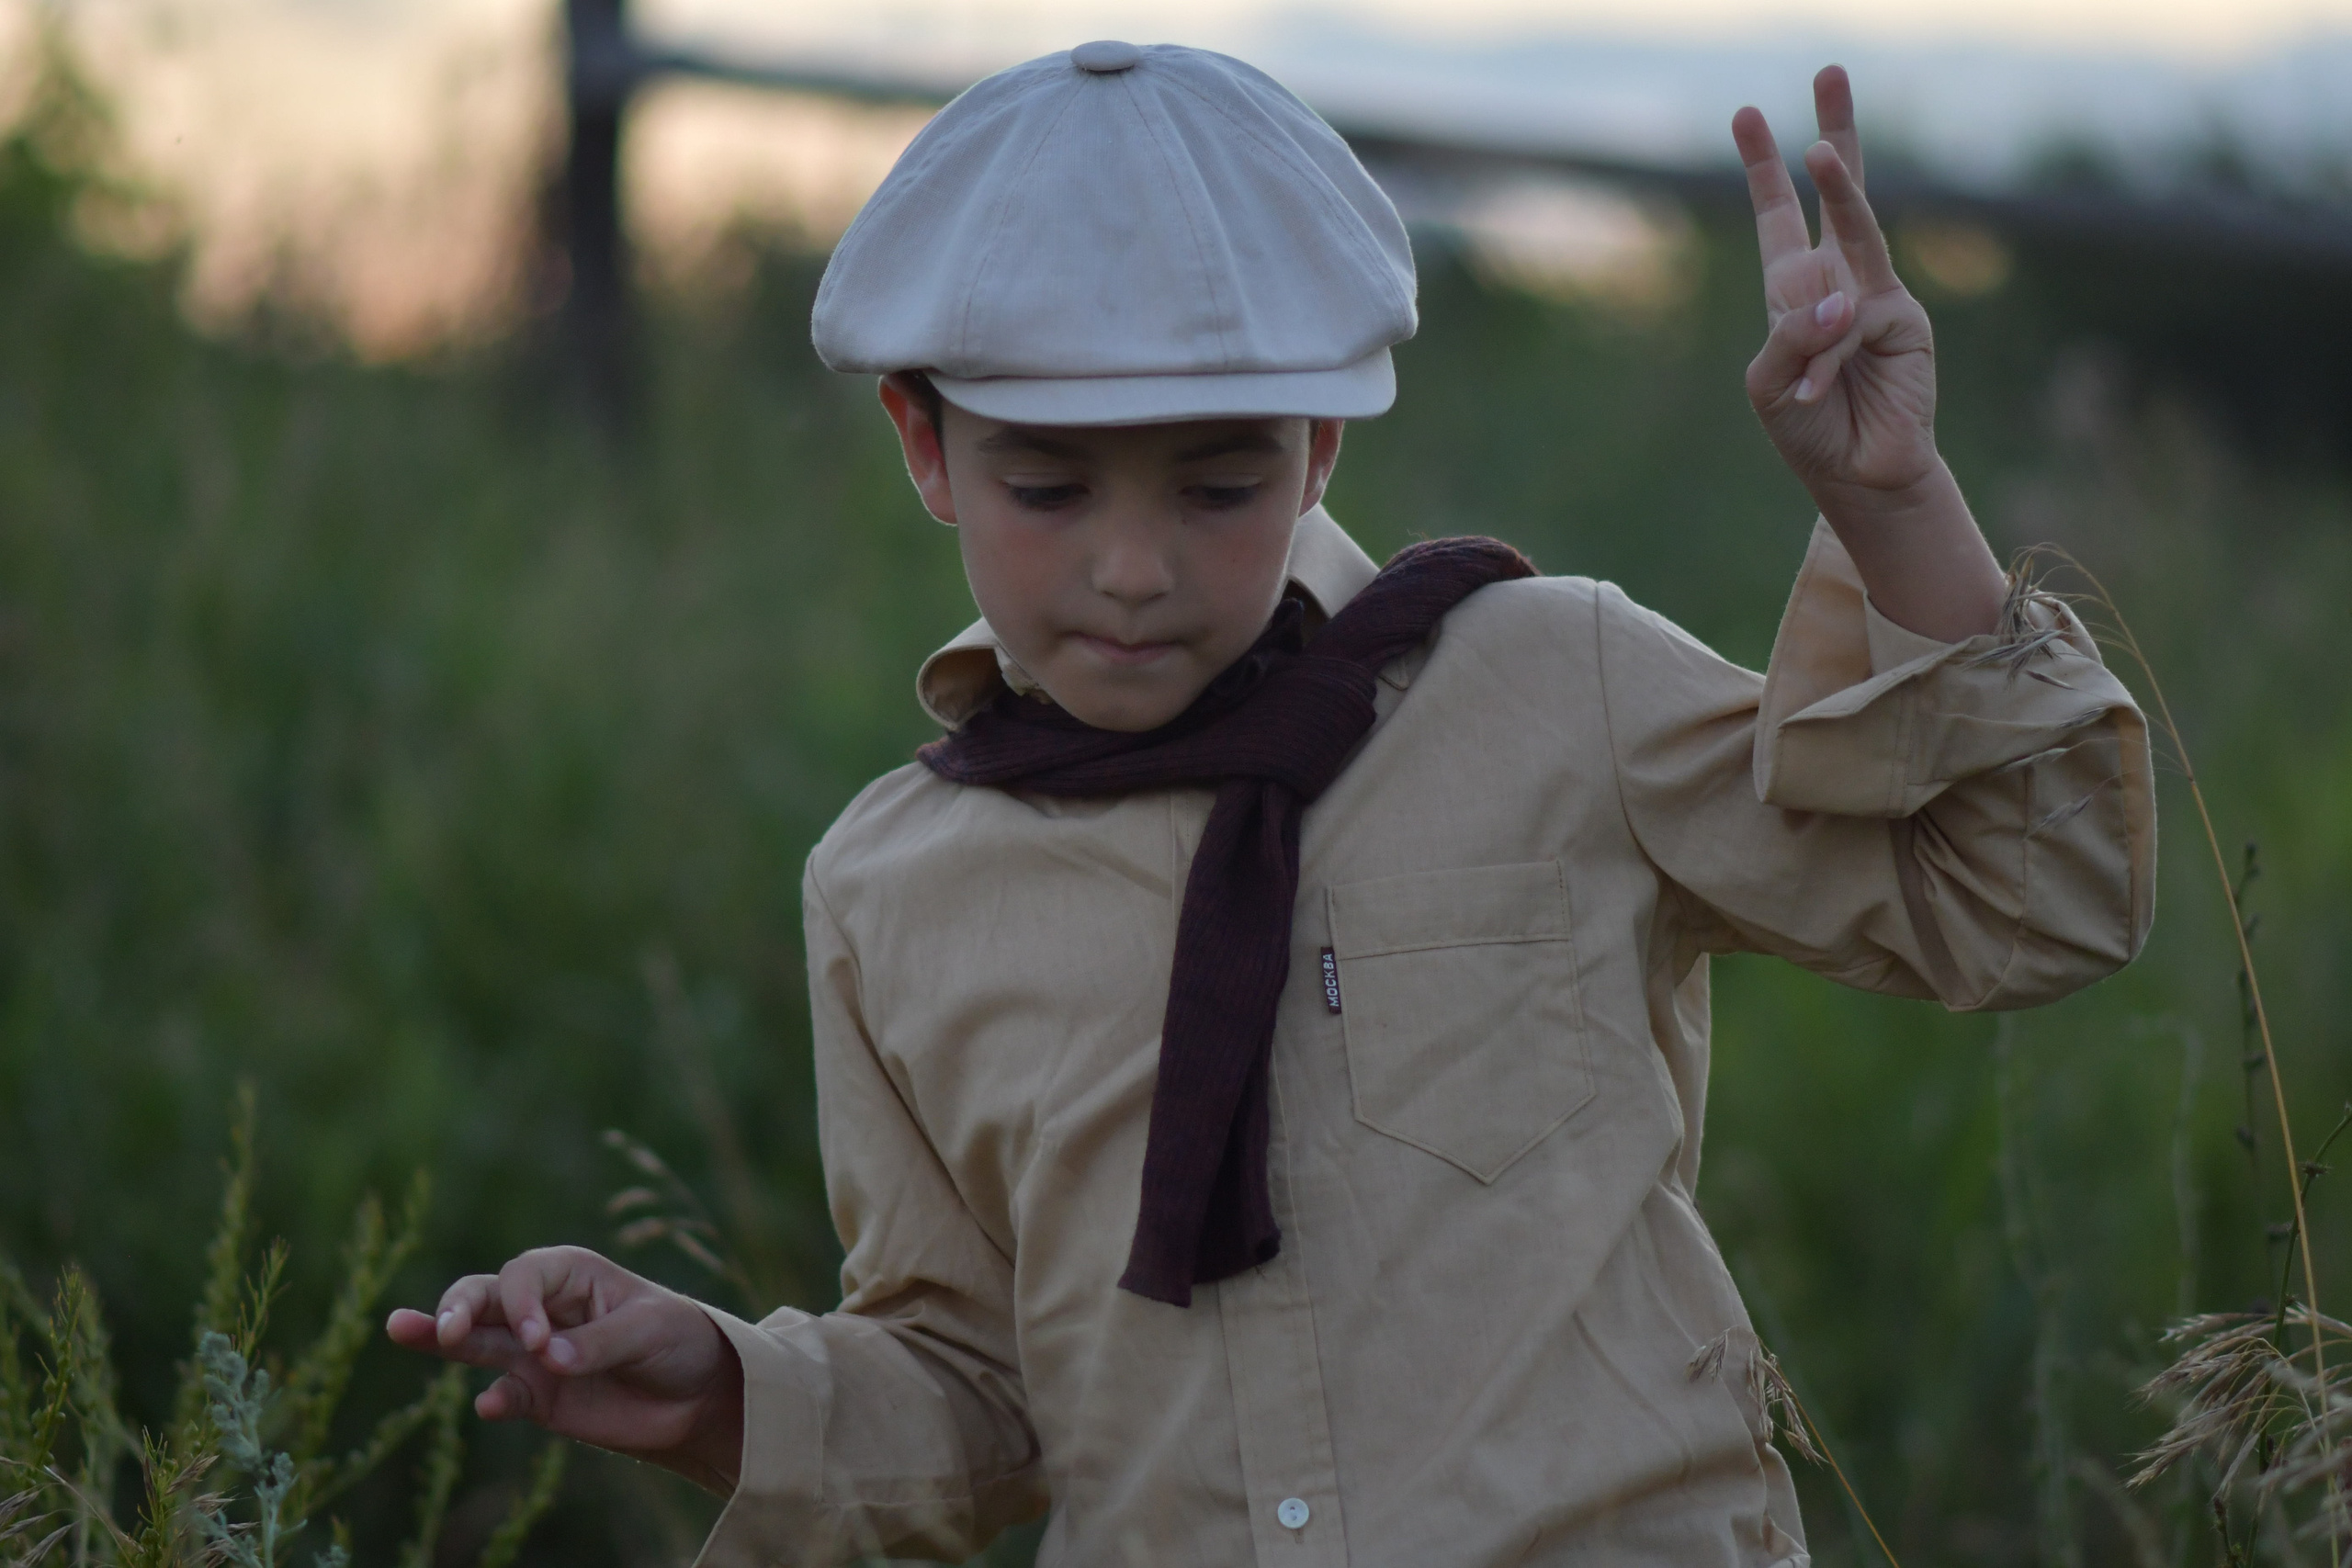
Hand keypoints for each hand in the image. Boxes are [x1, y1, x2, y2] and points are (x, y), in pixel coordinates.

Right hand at [385, 1246, 744, 1490]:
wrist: (699, 1393)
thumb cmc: (679, 1340)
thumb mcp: (651, 1331)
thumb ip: (599, 1343)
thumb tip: (547, 1360)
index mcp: (571, 1273)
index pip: (523, 1275)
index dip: (520, 1304)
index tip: (538, 1341)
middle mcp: (542, 1307)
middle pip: (483, 1297)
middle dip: (458, 1307)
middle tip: (446, 1328)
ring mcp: (533, 1352)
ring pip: (475, 1340)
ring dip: (439, 1337)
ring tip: (399, 1328)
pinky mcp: (537, 1395)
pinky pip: (505, 1394)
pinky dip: (495, 1400)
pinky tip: (490, 1406)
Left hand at [1734, 66, 1936, 506]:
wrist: (1855, 477)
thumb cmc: (1807, 429)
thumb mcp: (1769, 382)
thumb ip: (1789, 337)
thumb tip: (1841, 301)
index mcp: (1796, 289)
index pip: (1778, 217)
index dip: (1763, 170)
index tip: (1746, 116)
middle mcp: (1839, 281)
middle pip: (1838, 194)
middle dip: (1834, 132)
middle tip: (1830, 67)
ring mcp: (1875, 297)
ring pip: (1856, 231)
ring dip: (1839, 187)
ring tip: (1816, 152)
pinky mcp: (1904, 324)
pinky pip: (1853, 321)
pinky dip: (1828, 354)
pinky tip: (1815, 390)